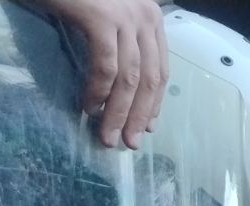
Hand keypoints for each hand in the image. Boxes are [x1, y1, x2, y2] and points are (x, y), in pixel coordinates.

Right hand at [42, 0, 167, 149]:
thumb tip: (119, 87)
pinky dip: (99, 91)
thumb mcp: (103, 17)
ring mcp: (126, 17)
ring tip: (106, 135)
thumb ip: (118, 44)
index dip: (153, 103)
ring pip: (131, 79)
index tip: (146, 128)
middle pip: (150, 80)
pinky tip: (89, 107)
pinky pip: (106, 66)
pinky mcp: (101, 18)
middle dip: (139, 116)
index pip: (160, 70)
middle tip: (128, 143)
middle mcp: (145, 17)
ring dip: (119, 113)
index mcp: (150, 18)